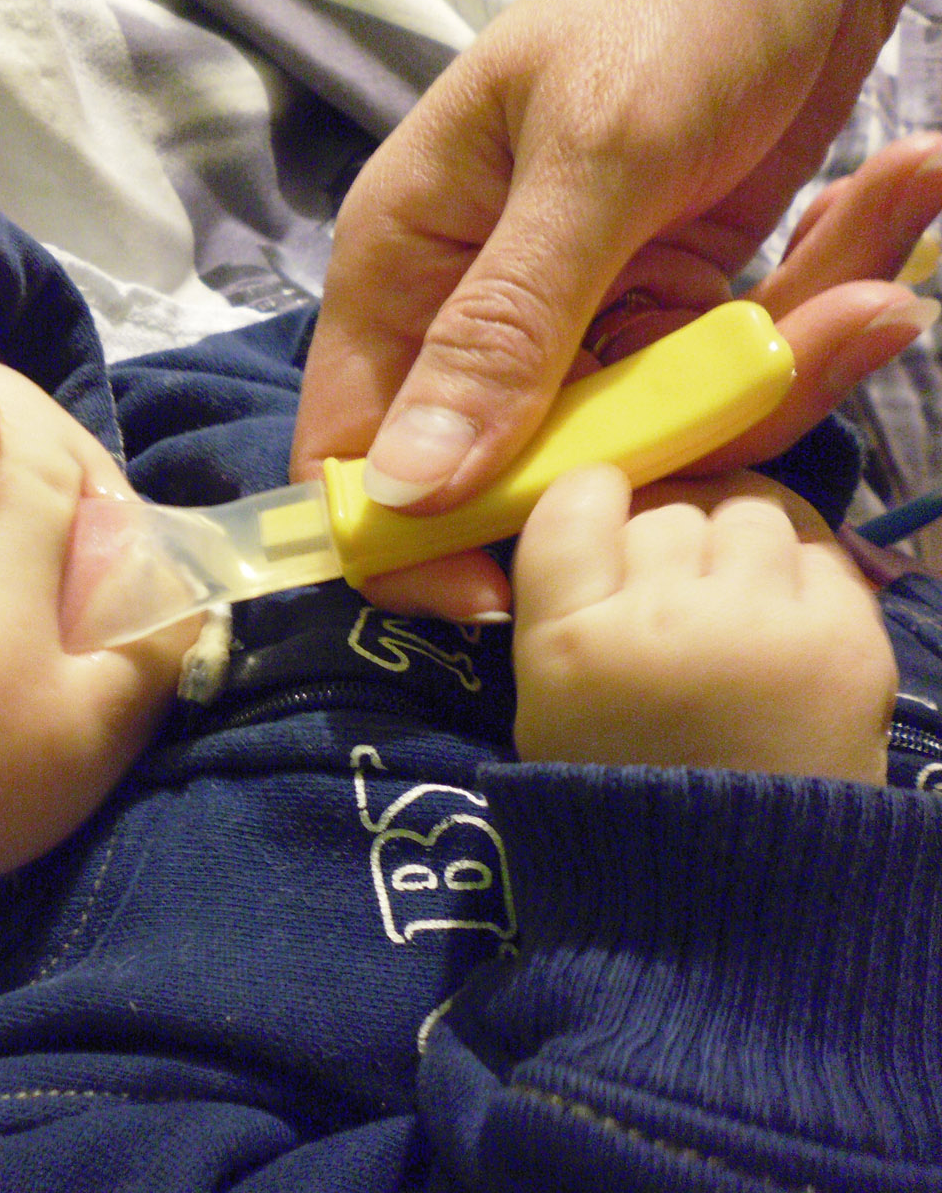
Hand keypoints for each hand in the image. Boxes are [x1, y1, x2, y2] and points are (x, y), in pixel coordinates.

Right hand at [294, 0, 924, 620]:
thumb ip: (501, 332)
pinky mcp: (667, 308)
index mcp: (404, 269)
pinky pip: (719, 377)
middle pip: (520, 464)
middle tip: (791, 363)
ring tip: (878, 274)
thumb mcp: (589, 162)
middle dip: (654, 454)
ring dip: (774, 369)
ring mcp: (575, 318)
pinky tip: (889, 200)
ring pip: (642, 432)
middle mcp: (471, 311)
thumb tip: (407, 496)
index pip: (353, 449)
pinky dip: (809, 320)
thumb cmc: (669, 0)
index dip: (407, 541)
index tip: (509, 590)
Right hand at [511, 465, 895, 784]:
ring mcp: (762, 627)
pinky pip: (818, 550)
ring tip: (733, 594)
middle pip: (666, 509)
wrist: (729, 892)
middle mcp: (664, 621)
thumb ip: (562, 600)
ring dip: (736, 541)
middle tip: (671, 589)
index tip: (603, 518)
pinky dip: (797, 575)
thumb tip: (607, 498)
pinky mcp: (845, 638)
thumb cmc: (621, 785)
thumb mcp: (545, 699)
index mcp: (572, 643)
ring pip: (746, 511)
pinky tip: (780, 621)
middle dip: (667, 537)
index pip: (577, 502)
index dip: (593, 498)